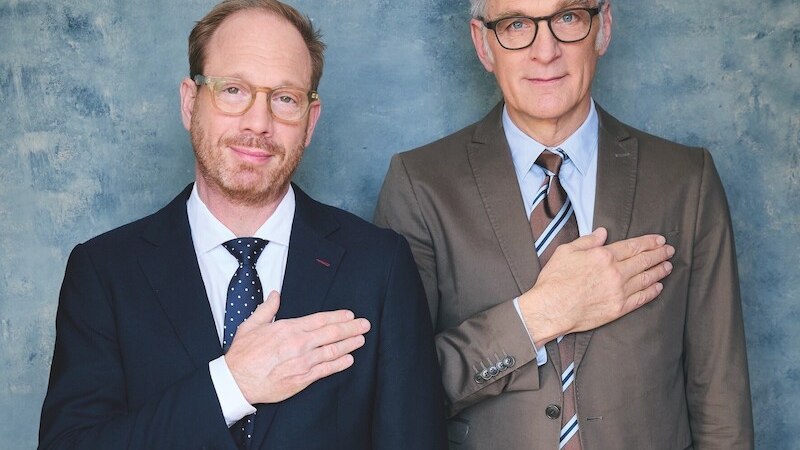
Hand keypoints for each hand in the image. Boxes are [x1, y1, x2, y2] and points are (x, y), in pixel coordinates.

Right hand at [225, 291, 370, 403]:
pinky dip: (339, 364)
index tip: (350, 315)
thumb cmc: (243, 354)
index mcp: (288, 328)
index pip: (320, 320)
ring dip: (349, 344)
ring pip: (332, 351)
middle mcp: (298, 344)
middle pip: (331, 333)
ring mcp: (302, 362)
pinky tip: (349, 359)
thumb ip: (267, 309)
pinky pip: (325, 370)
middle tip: (365, 325)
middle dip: (351, 328)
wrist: (236, 381)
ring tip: (361, 339)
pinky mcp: (302, 379)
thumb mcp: (251, 325)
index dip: (338, 317)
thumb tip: (275, 294)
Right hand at [520, 227, 673, 346]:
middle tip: (669, 250)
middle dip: (659, 254)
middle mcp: (616, 272)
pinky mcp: (618, 308)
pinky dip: (652, 292)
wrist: (551, 308)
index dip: (649, 242)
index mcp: (604, 256)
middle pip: (644, 261)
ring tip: (668, 266)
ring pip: (646, 279)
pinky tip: (658, 287)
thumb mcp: (566, 251)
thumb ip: (587, 241)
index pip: (633, 246)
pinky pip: (641, 298)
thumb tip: (603, 233)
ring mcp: (619, 292)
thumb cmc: (555, 280)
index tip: (659, 240)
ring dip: (659, 271)